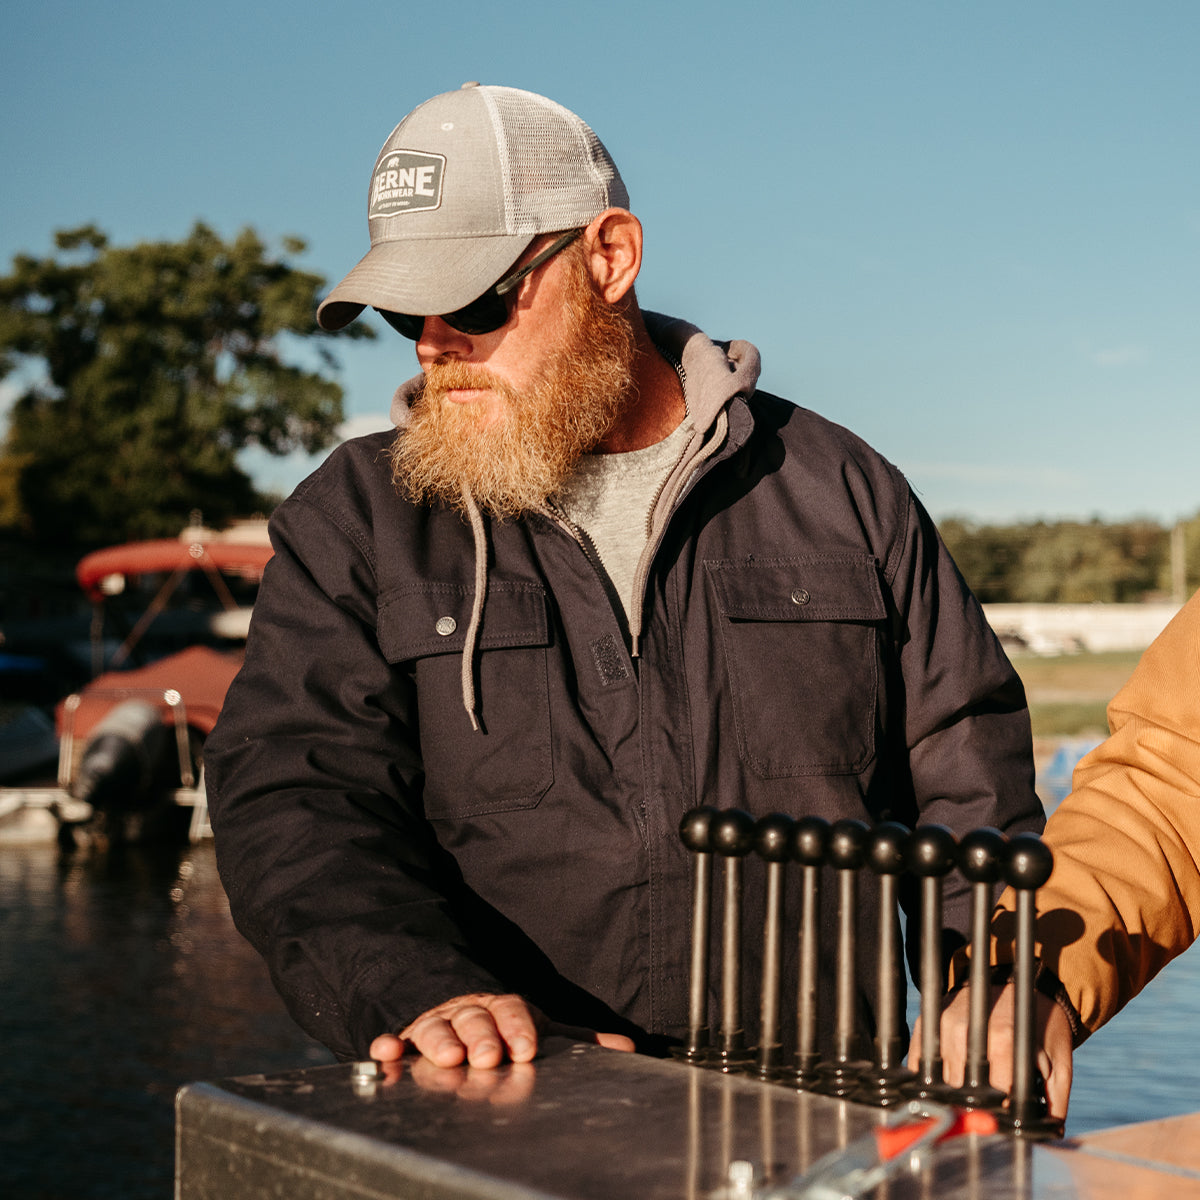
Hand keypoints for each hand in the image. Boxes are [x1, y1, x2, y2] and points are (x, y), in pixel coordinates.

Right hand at [368, 992, 635, 1069]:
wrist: (459, 1010)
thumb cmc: (504, 1028)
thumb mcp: (539, 1031)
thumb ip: (576, 1040)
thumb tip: (625, 1047)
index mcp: (503, 1007)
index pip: (513, 1011)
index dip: (519, 1027)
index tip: (526, 1048)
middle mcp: (469, 1011)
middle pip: (474, 1019)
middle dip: (481, 1036)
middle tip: (487, 1055)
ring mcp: (436, 1023)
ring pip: (435, 1027)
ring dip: (440, 1040)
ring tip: (449, 1057)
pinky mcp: (407, 1039)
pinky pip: (397, 1039)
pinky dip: (389, 1043)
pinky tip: (386, 1049)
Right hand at [909, 981, 1073, 1121]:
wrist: (1019, 983)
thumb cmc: (1042, 1027)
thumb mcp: (1058, 1063)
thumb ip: (1055, 1103)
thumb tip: (1048, 1137)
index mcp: (1004, 1040)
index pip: (994, 1098)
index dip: (1001, 1118)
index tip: (1005, 1124)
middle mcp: (968, 1030)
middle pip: (962, 1092)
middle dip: (975, 1110)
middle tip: (987, 1117)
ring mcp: (944, 1024)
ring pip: (939, 1081)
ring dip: (952, 1098)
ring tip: (968, 1102)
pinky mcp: (929, 1020)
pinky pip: (919, 1062)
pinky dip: (929, 1080)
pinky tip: (944, 1087)